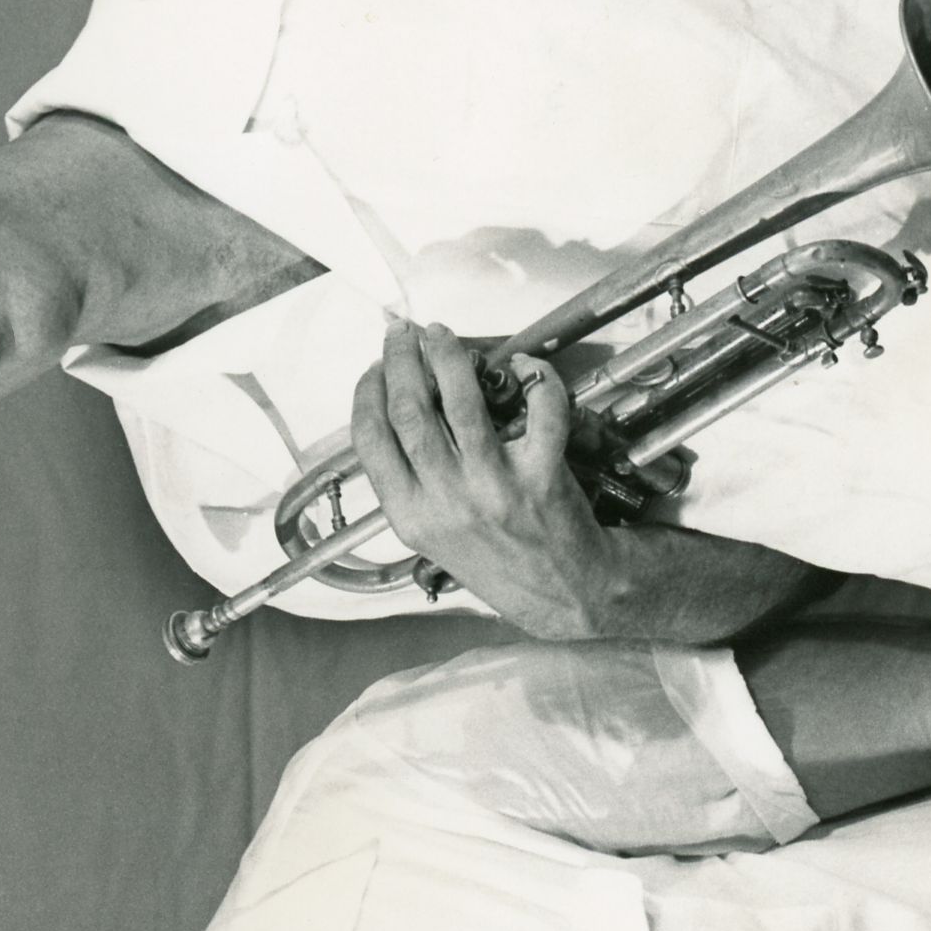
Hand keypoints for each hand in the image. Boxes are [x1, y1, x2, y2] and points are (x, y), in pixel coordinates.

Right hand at [348, 321, 627, 636]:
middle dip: (402, 358)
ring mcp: (493, 488)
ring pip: (461, 401)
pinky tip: (525, 369)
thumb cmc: (498, 560)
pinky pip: (539, 410)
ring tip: (443, 336)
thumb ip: (410, 483)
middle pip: (409, 409)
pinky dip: (534, 378)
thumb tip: (393, 413)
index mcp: (410, 516)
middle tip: (406, 335)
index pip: (370, 438)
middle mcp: (446, 502)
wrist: (562, 595)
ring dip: (449, 355)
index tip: (375, 367)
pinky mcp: (540, 477)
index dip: (367, 390)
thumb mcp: (434, 536)